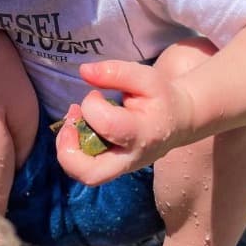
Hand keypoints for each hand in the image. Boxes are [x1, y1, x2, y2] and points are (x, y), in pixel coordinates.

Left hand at [55, 59, 192, 184]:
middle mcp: (130, 159)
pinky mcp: (112, 168)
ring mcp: (120, 168)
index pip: (107, 125)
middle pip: (90, 173)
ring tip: (72, 124)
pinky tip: (80, 128)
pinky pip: (85, 168)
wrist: (178, 121)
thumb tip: (84, 71)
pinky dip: (73, 149)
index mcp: (143, 134)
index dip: (91, 105)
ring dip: (67, 149)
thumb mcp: (146, 77)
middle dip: (68, 149)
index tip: (95, 93)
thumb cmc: (161, 98)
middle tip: (70, 124)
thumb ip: (116, 72)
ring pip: (84, 175)